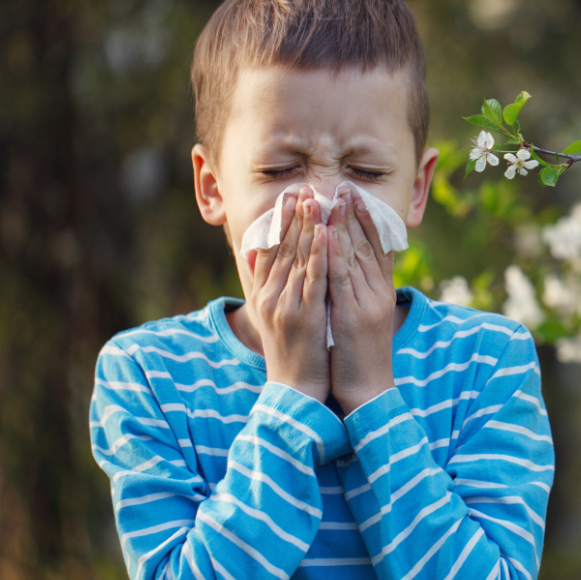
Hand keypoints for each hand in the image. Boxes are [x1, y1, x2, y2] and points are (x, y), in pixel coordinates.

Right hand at [250, 186, 330, 402]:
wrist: (296, 391)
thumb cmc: (291, 352)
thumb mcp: (272, 315)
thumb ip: (265, 283)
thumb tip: (254, 253)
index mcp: (264, 294)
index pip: (271, 250)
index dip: (280, 222)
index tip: (289, 196)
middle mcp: (271, 296)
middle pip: (282, 249)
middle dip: (293, 217)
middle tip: (302, 188)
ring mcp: (286, 306)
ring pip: (297, 259)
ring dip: (307, 227)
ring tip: (315, 200)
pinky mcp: (304, 316)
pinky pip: (313, 279)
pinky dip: (319, 254)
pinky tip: (326, 234)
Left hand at [326, 186, 395, 413]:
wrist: (367, 391)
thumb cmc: (360, 358)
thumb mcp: (361, 320)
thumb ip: (356, 295)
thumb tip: (344, 274)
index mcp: (382, 294)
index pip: (378, 250)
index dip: (369, 221)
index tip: (358, 197)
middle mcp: (378, 294)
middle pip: (368, 247)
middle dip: (356, 215)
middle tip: (346, 187)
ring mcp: (367, 304)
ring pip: (355, 257)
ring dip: (344, 226)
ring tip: (334, 200)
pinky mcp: (352, 316)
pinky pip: (342, 279)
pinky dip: (334, 254)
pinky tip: (326, 235)